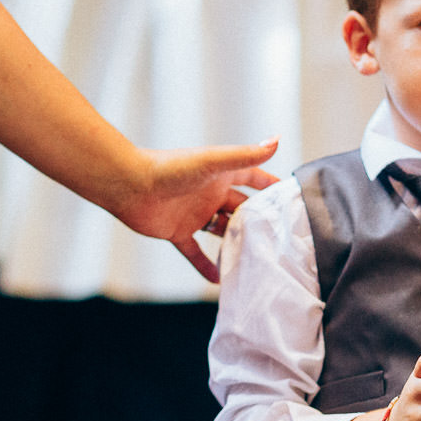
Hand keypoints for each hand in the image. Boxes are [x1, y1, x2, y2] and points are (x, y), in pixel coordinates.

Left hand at [113, 140, 279, 280]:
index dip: (269, 185)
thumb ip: (245, 156)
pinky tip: (218, 279)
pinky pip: (194, 251)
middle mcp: (210, 194)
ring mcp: (195, 213)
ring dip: (236, 244)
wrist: (130, 185)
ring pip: (221, 231)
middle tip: (279, 238)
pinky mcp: (178, 231)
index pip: (252, 177)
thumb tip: (276, 141)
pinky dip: (205, 265)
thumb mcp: (213, 162)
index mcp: (220, 175)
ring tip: (257, 260)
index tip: (290, 196)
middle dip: (257, 220)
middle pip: (240, 209)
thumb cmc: (170, 167)